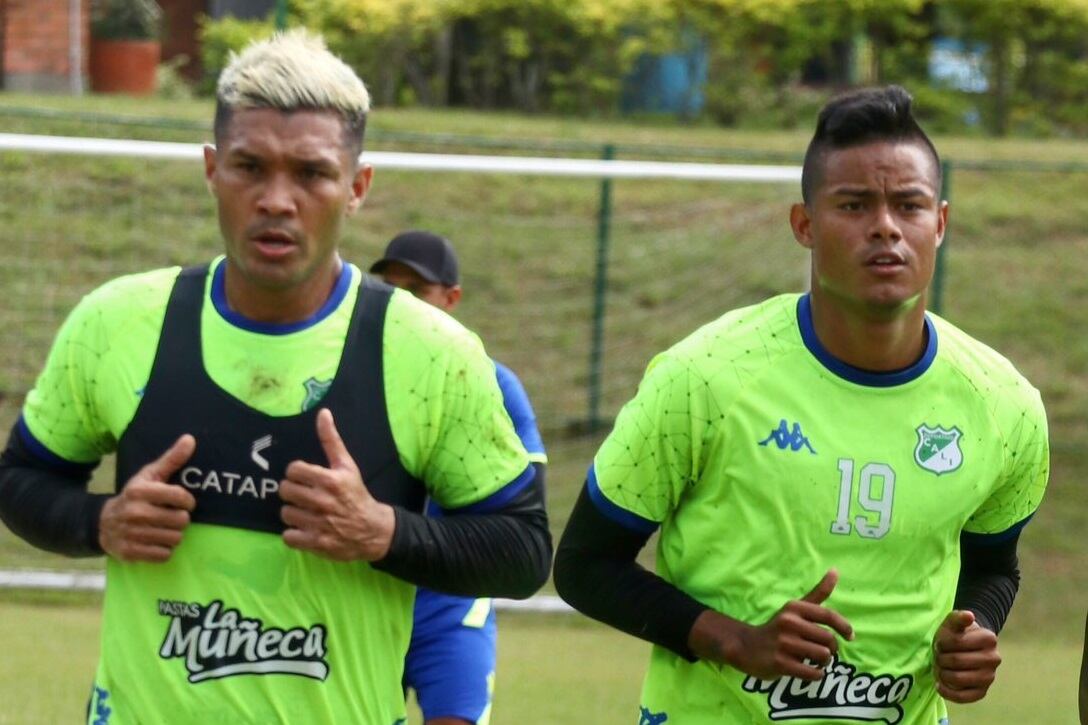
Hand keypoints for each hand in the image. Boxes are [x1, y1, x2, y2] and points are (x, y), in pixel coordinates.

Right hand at [98, 434, 196, 561]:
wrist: (103, 523)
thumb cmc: (135, 496)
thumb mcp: (149, 475)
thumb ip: (172, 459)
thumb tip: (190, 439)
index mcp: (140, 491)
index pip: (180, 497)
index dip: (188, 501)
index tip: (184, 503)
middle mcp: (134, 512)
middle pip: (181, 520)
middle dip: (180, 519)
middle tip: (171, 517)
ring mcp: (131, 534)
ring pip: (174, 539)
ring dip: (173, 535)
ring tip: (163, 528)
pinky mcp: (130, 552)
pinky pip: (164, 555)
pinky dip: (163, 550)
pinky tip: (155, 541)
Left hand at [279, 408, 395, 560]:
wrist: (372, 529)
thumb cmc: (356, 494)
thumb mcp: (347, 465)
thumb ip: (331, 440)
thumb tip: (323, 413)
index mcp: (330, 480)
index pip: (293, 470)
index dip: (296, 473)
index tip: (304, 477)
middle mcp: (323, 501)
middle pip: (286, 491)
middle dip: (293, 492)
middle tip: (303, 495)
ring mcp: (318, 524)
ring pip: (285, 513)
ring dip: (293, 513)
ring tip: (305, 512)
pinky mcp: (315, 543)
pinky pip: (288, 536)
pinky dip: (293, 534)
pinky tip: (304, 528)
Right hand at [690, 569, 853, 680]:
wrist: (746, 647)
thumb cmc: (778, 628)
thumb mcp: (795, 608)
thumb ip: (818, 593)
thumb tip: (836, 570)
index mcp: (794, 608)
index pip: (828, 615)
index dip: (844, 627)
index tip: (850, 636)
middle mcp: (789, 623)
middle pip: (828, 639)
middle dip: (832, 649)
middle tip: (824, 652)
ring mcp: (784, 643)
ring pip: (822, 656)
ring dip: (824, 663)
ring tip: (815, 661)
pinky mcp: (780, 663)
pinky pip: (812, 673)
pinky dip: (816, 674)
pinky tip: (810, 671)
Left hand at [933, 610, 1000, 702]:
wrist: (963, 649)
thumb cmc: (955, 634)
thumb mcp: (952, 623)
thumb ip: (958, 618)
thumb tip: (969, 616)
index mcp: (989, 638)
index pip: (957, 642)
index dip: (942, 643)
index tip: (940, 643)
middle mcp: (994, 659)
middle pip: (956, 661)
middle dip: (941, 658)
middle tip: (938, 656)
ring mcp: (989, 677)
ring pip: (958, 679)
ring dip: (942, 674)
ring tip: (940, 667)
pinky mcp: (982, 692)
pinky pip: (963, 697)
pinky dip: (947, 692)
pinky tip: (940, 684)